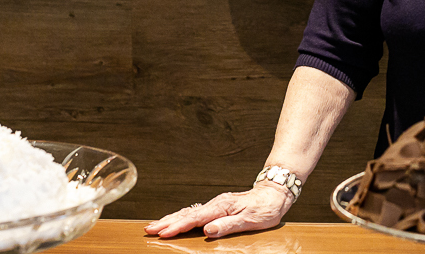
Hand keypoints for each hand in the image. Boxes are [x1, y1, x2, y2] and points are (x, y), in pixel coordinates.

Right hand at [143, 183, 293, 238]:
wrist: (275, 191)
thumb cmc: (265, 208)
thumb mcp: (251, 219)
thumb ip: (229, 225)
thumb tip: (207, 230)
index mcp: (222, 206)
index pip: (195, 218)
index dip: (178, 227)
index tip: (163, 233)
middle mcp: (216, 203)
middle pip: (187, 213)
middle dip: (167, 222)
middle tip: (149, 230)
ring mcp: (216, 204)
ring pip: (189, 211)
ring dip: (171, 219)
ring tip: (155, 226)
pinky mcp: (218, 206)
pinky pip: (195, 212)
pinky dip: (181, 216)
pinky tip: (175, 221)